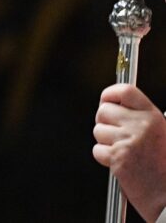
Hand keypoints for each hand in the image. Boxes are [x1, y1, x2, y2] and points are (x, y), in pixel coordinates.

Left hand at [93, 84, 165, 221]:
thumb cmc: (164, 166)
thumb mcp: (161, 132)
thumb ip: (139, 117)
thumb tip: (112, 103)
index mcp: (152, 116)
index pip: (124, 91)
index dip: (110, 94)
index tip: (106, 101)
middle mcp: (141, 125)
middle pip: (103, 110)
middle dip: (104, 122)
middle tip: (115, 134)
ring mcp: (128, 141)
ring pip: (98, 131)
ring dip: (105, 142)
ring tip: (124, 152)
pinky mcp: (118, 158)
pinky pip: (98, 150)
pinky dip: (104, 158)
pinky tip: (121, 164)